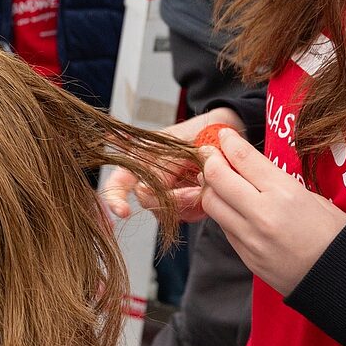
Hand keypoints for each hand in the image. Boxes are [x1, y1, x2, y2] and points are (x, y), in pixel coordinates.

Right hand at [99, 107, 242, 222]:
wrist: (230, 133)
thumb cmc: (203, 130)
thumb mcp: (182, 143)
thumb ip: (164, 165)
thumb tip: (145, 190)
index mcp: (141, 157)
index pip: (118, 182)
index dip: (115, 198)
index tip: (123, 211)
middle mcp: (150, 177)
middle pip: (146, 201)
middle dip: (170, 201)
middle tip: (194, 195)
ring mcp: (168, 192)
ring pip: (167, 212)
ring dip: (188, 204)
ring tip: (205, 186)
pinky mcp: (186, 204)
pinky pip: (186, 215)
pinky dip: (198, 207)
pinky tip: (207, 192)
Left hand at [200, 127, 345, 294]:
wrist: (344, 280)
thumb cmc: (336, 235)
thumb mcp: (314, 197)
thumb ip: (278, 182)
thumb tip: (249, 167)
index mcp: (285, 193)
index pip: (243, 158)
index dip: (229, 142)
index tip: (224, 135)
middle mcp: (263, 214)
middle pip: (217, 178)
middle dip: (210, 160)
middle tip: (211, 154)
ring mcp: (251, 238)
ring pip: (211, 203)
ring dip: (210, 187)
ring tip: (217, 181)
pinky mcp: (246, 256)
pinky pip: (223, 227)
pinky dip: (222, 212)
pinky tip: (231, 207)